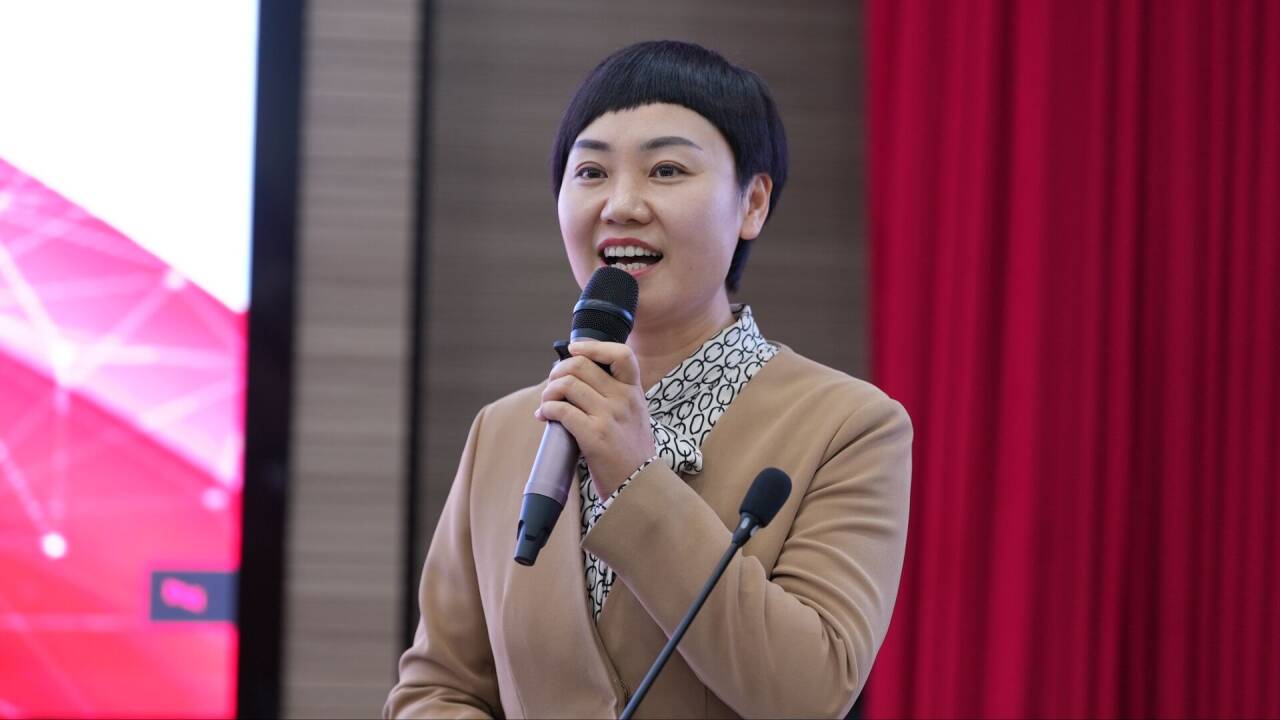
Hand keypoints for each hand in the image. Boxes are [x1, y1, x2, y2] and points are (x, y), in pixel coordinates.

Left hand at [535, 340, 655, 496]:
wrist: (640, 486)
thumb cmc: (631, 452)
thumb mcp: (634, 415)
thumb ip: (615, 395)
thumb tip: (576, 379)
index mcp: (634, 391)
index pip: (621, 354)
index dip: (593, 346)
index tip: (574, 349)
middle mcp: (624, 399)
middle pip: (582, 365)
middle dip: (558, 371)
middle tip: (552, 384)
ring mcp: (610, 416)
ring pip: (568, 385)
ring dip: (549, 391)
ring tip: (546, 402)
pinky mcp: (595, 436)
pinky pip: (562, 410)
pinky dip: (546, 409)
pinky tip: (544, 416)